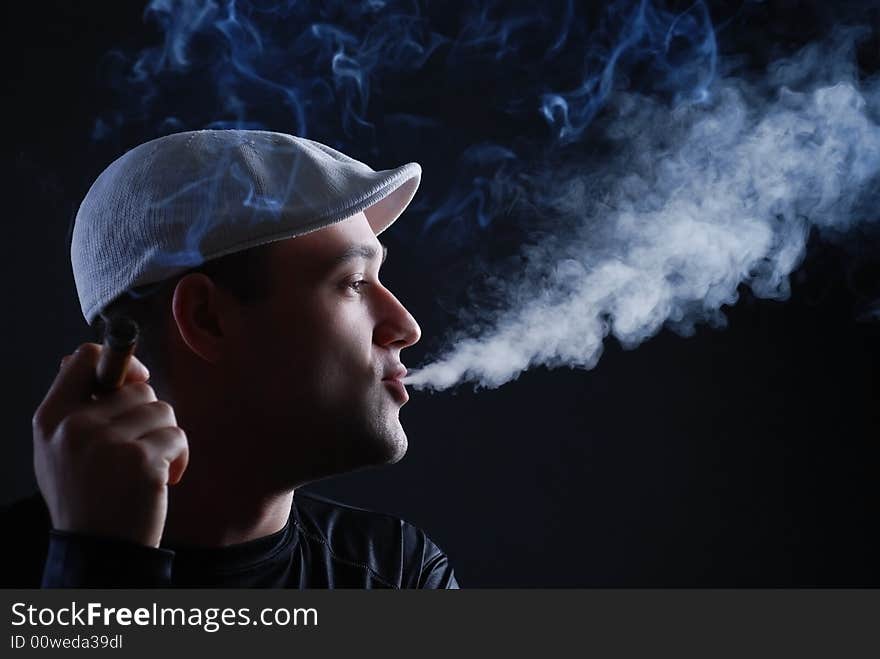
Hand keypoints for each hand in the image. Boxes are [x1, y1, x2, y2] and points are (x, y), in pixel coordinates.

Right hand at [32, 343, 188, 547]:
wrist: (99, 549)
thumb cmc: (85, 497)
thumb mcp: (57, 450)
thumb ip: (73, 406)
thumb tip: (90, 358)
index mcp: (50, 419)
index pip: (84, 358)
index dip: (120, 362)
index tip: (136, 378)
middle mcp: (74, 427)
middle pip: (138, 388)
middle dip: (149, 415)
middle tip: (138, 449)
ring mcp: (108, 443)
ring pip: (162, 410)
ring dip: (165, 437)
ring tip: (148, 467)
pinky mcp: (141, 461)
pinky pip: (178, 436)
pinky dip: (179, 458)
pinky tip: (162, 481)